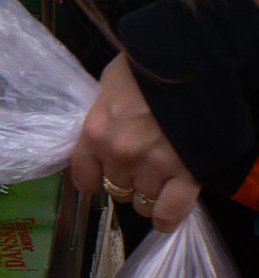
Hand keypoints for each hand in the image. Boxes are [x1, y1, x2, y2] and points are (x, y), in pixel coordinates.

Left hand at [68, 53, 200, 230]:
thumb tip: (104, 120)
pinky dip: (168, 216)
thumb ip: (104, 109)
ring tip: (162, 180)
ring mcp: (153, 166)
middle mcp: (119, 154)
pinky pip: (169, 212)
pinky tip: (168, 212)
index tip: (107, 174)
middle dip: (129, 182)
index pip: (83, 178)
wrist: (195, 61)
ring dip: (150, 195)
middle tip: (144, 167)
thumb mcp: (113, 81)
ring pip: (143, 203)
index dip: (97, 179)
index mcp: (95, 132)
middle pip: (117, 190)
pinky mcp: (187, 173)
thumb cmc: (151, 66)